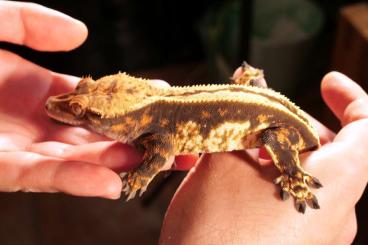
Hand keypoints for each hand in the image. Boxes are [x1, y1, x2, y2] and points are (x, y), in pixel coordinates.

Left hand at [0, 2, 195, 198]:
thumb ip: (31, 21)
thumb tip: (82, 34)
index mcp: (41, 88)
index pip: (100, 96)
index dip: (134, 97)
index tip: (167, 96)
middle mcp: (41, 120)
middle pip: (103, 132)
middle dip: (144, 136)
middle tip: (184, 139)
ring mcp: (25, 146)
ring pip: (84, 157)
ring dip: (123, 161)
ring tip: (162, 162)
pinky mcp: (2, 168)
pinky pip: (46, 176)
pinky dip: (79, 180)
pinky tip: (113, 183)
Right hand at [160, 72, 367, 243]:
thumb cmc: (217, 231)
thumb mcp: (223, 165)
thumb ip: (236, 124)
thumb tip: (240, 97)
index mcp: (336, 183)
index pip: (367, 127)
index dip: (350, 97)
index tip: (327, 83)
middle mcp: (338, 212)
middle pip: (333, 151)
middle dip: (296, 127)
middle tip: (258, 118)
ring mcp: (319, 235)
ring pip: (309, 177)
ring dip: (278, 155)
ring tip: (240, 149)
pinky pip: (296, 201)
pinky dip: (273, 180)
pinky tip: (237, 180)